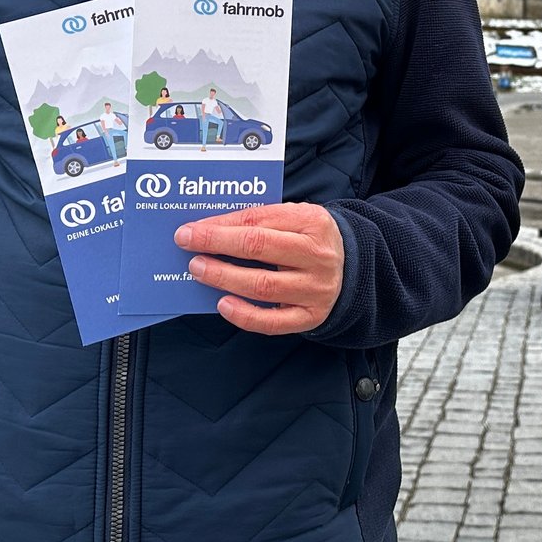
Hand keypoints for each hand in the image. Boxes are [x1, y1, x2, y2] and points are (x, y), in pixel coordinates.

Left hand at [175, 203, 343, 334]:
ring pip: (262, 285)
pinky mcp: (310, 316)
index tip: (190, 230)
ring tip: (199, 270)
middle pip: (259, 248)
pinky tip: (223, 304)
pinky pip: (272, 322)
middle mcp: (317, 255)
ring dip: (224, 278)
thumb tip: (210, 228)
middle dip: (217, 245)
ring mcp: (315, 288)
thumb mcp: (295, 219)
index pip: (259, 221)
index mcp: (312, 222)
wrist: (353, 269)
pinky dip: (244, 315)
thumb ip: (260, 220)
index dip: (220, 226)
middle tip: (189, 248)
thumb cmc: (311, 240)